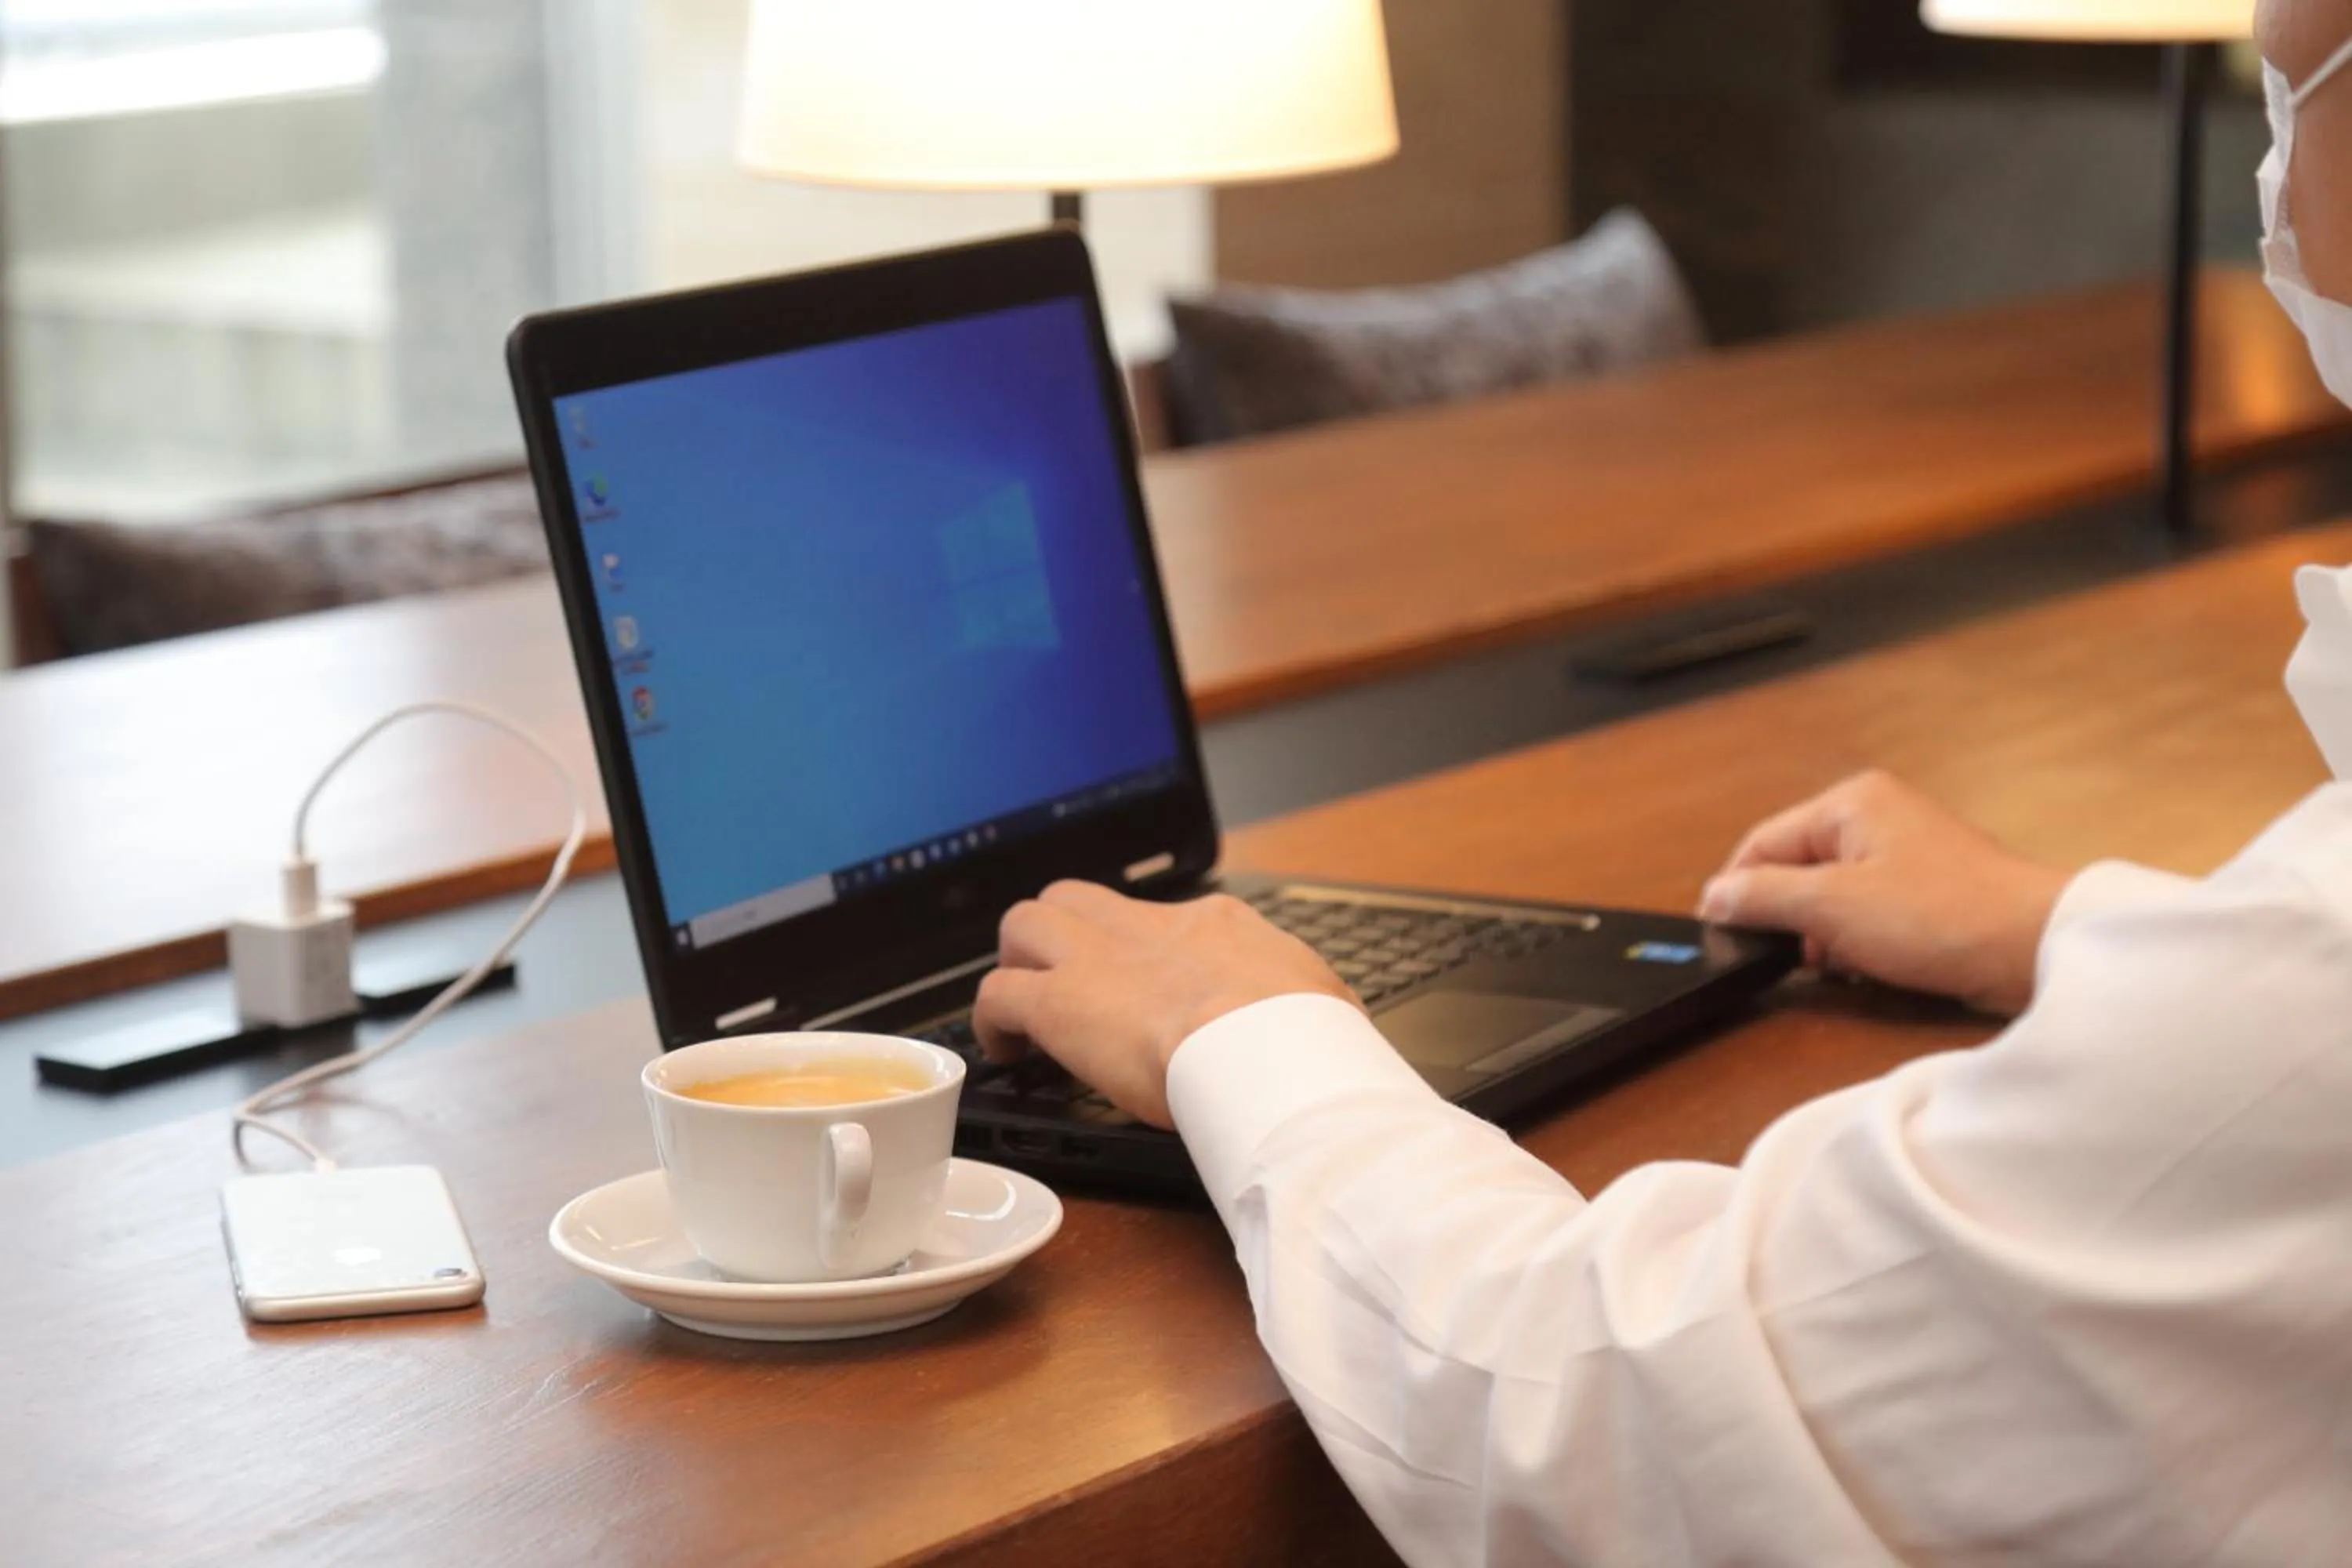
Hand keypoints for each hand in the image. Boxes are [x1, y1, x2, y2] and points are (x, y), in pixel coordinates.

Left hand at [972, 881, 1360, 1127]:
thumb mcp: (1321, 1000)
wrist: (1269, 1050)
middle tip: (1065, 982)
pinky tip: (1003, 1051)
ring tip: (1023, 1011)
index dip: (1143, 951)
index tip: (1147, 989)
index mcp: (1214, 925)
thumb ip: (1304, 1002)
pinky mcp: (1059, 1002)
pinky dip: (992, 1021)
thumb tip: (1325, 1022)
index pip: (1164, 918)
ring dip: (1018, 961)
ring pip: (1025, 922)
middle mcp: (1147, 928)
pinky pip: (997, 994)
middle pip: (1079, 897)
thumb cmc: (1305, 1036)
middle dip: (1061, 934)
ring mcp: (1097, 959)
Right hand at [1699, 771, 2067, 1014]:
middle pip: (1795, 868)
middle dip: (1787, 918)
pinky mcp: (1927, 890)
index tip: (1725, 936)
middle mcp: (1876, 815)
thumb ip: (1763, 897)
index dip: (1738, 891)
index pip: (1763, 843)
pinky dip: (1855, 941)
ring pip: (1829, 895)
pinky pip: (1865, 912)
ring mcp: (1905, 851)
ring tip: (1835, 965)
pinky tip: (1865, 967)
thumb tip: (1713, 896)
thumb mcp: (1832, 907)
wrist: (2035, 948)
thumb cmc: (1939, 917)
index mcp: (1850, 802)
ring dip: (1822, 935)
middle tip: (1789, 957)